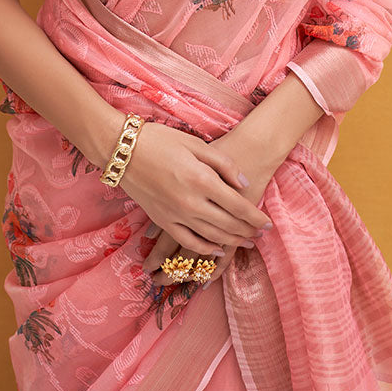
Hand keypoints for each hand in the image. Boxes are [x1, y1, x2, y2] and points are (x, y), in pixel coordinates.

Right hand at [142, 126, 279, 285]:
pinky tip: (217, 250)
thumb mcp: (197, 144)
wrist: (123, 150)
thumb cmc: (162, 140)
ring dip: (232, 242)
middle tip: (261, 235)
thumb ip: (224, 164)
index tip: (268, 224)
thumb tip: (244, 183)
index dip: (256, 217)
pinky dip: (205, 249)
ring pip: (211, 237)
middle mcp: (191, 202)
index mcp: (202, 180)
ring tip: (247, 243)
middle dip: (248, 232)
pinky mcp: (162, 221)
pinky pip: (188, 241)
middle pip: (228, 225)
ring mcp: (175, 215)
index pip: (238, 206)